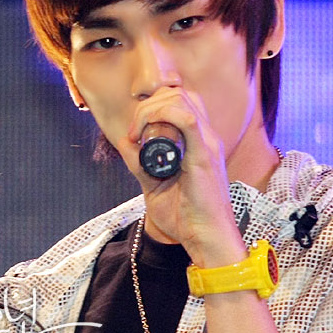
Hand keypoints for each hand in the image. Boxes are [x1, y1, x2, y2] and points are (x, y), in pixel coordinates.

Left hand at [116, 87, 246, 266]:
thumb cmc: (186, 217)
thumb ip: (139, 163)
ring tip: (138, 134)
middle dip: (148, 105)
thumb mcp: (153, 184)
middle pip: (178, 94)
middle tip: (134, 132)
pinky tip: (146, 136)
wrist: (205, 238)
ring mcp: (207, 143)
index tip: (135, 130)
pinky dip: (161, 117)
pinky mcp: (204, 154)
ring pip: (180, 99)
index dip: (153, 106)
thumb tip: (124, 141)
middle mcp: (206, 137)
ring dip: (151, 110)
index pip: (180, 102)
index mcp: (199, 142)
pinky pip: (186, 118)